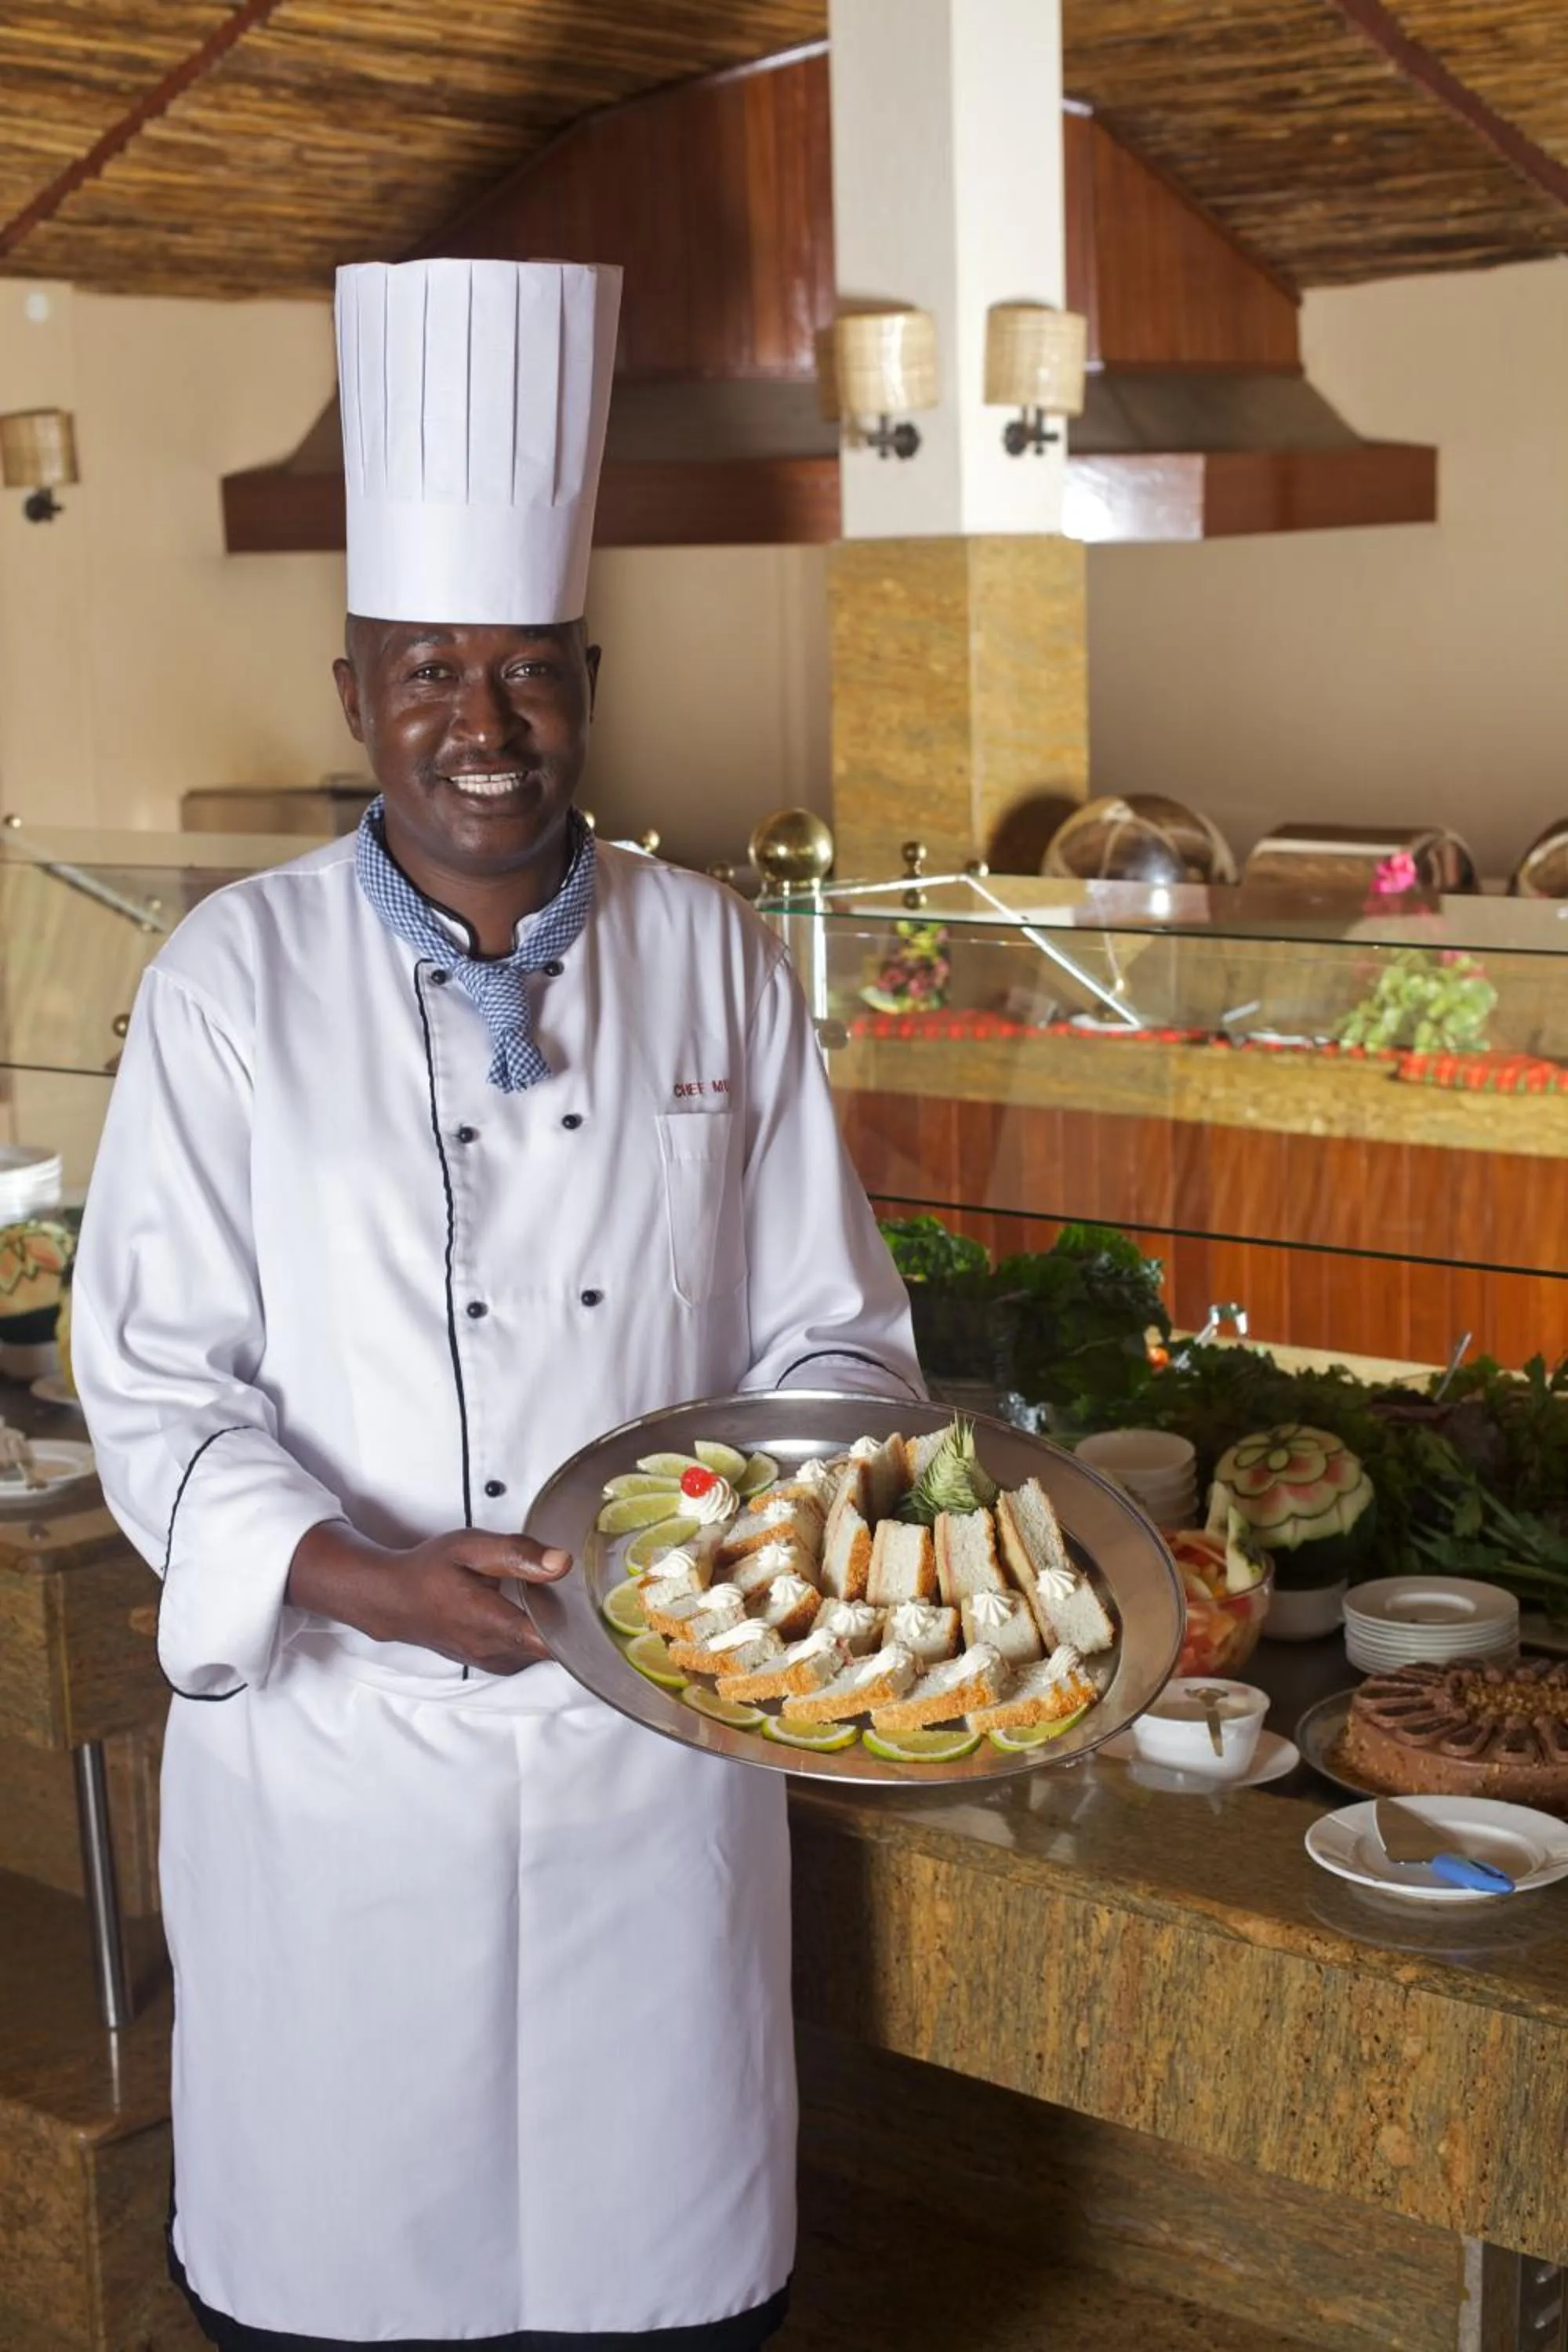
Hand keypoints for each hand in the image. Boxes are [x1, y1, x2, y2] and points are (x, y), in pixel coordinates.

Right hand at [287, 1520, 572, 1676]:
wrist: (392, 1600)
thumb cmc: (429, 1571)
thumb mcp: (470, 1548)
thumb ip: (517, 1555)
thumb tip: (562, 1562)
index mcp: (492, 1623)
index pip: (552, 1643)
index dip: (580, 1627)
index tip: (595, 1606)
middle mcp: (494, 1651)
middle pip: (553, 1647)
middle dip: (570, 1622)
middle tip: (584, 1590)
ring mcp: (492, 1660)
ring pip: (540, 1652)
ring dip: (553, 1630)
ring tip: (560, 1597)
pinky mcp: (490, 1662)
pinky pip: (526, 1654)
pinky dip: (536, 1635)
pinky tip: (536, 1610)